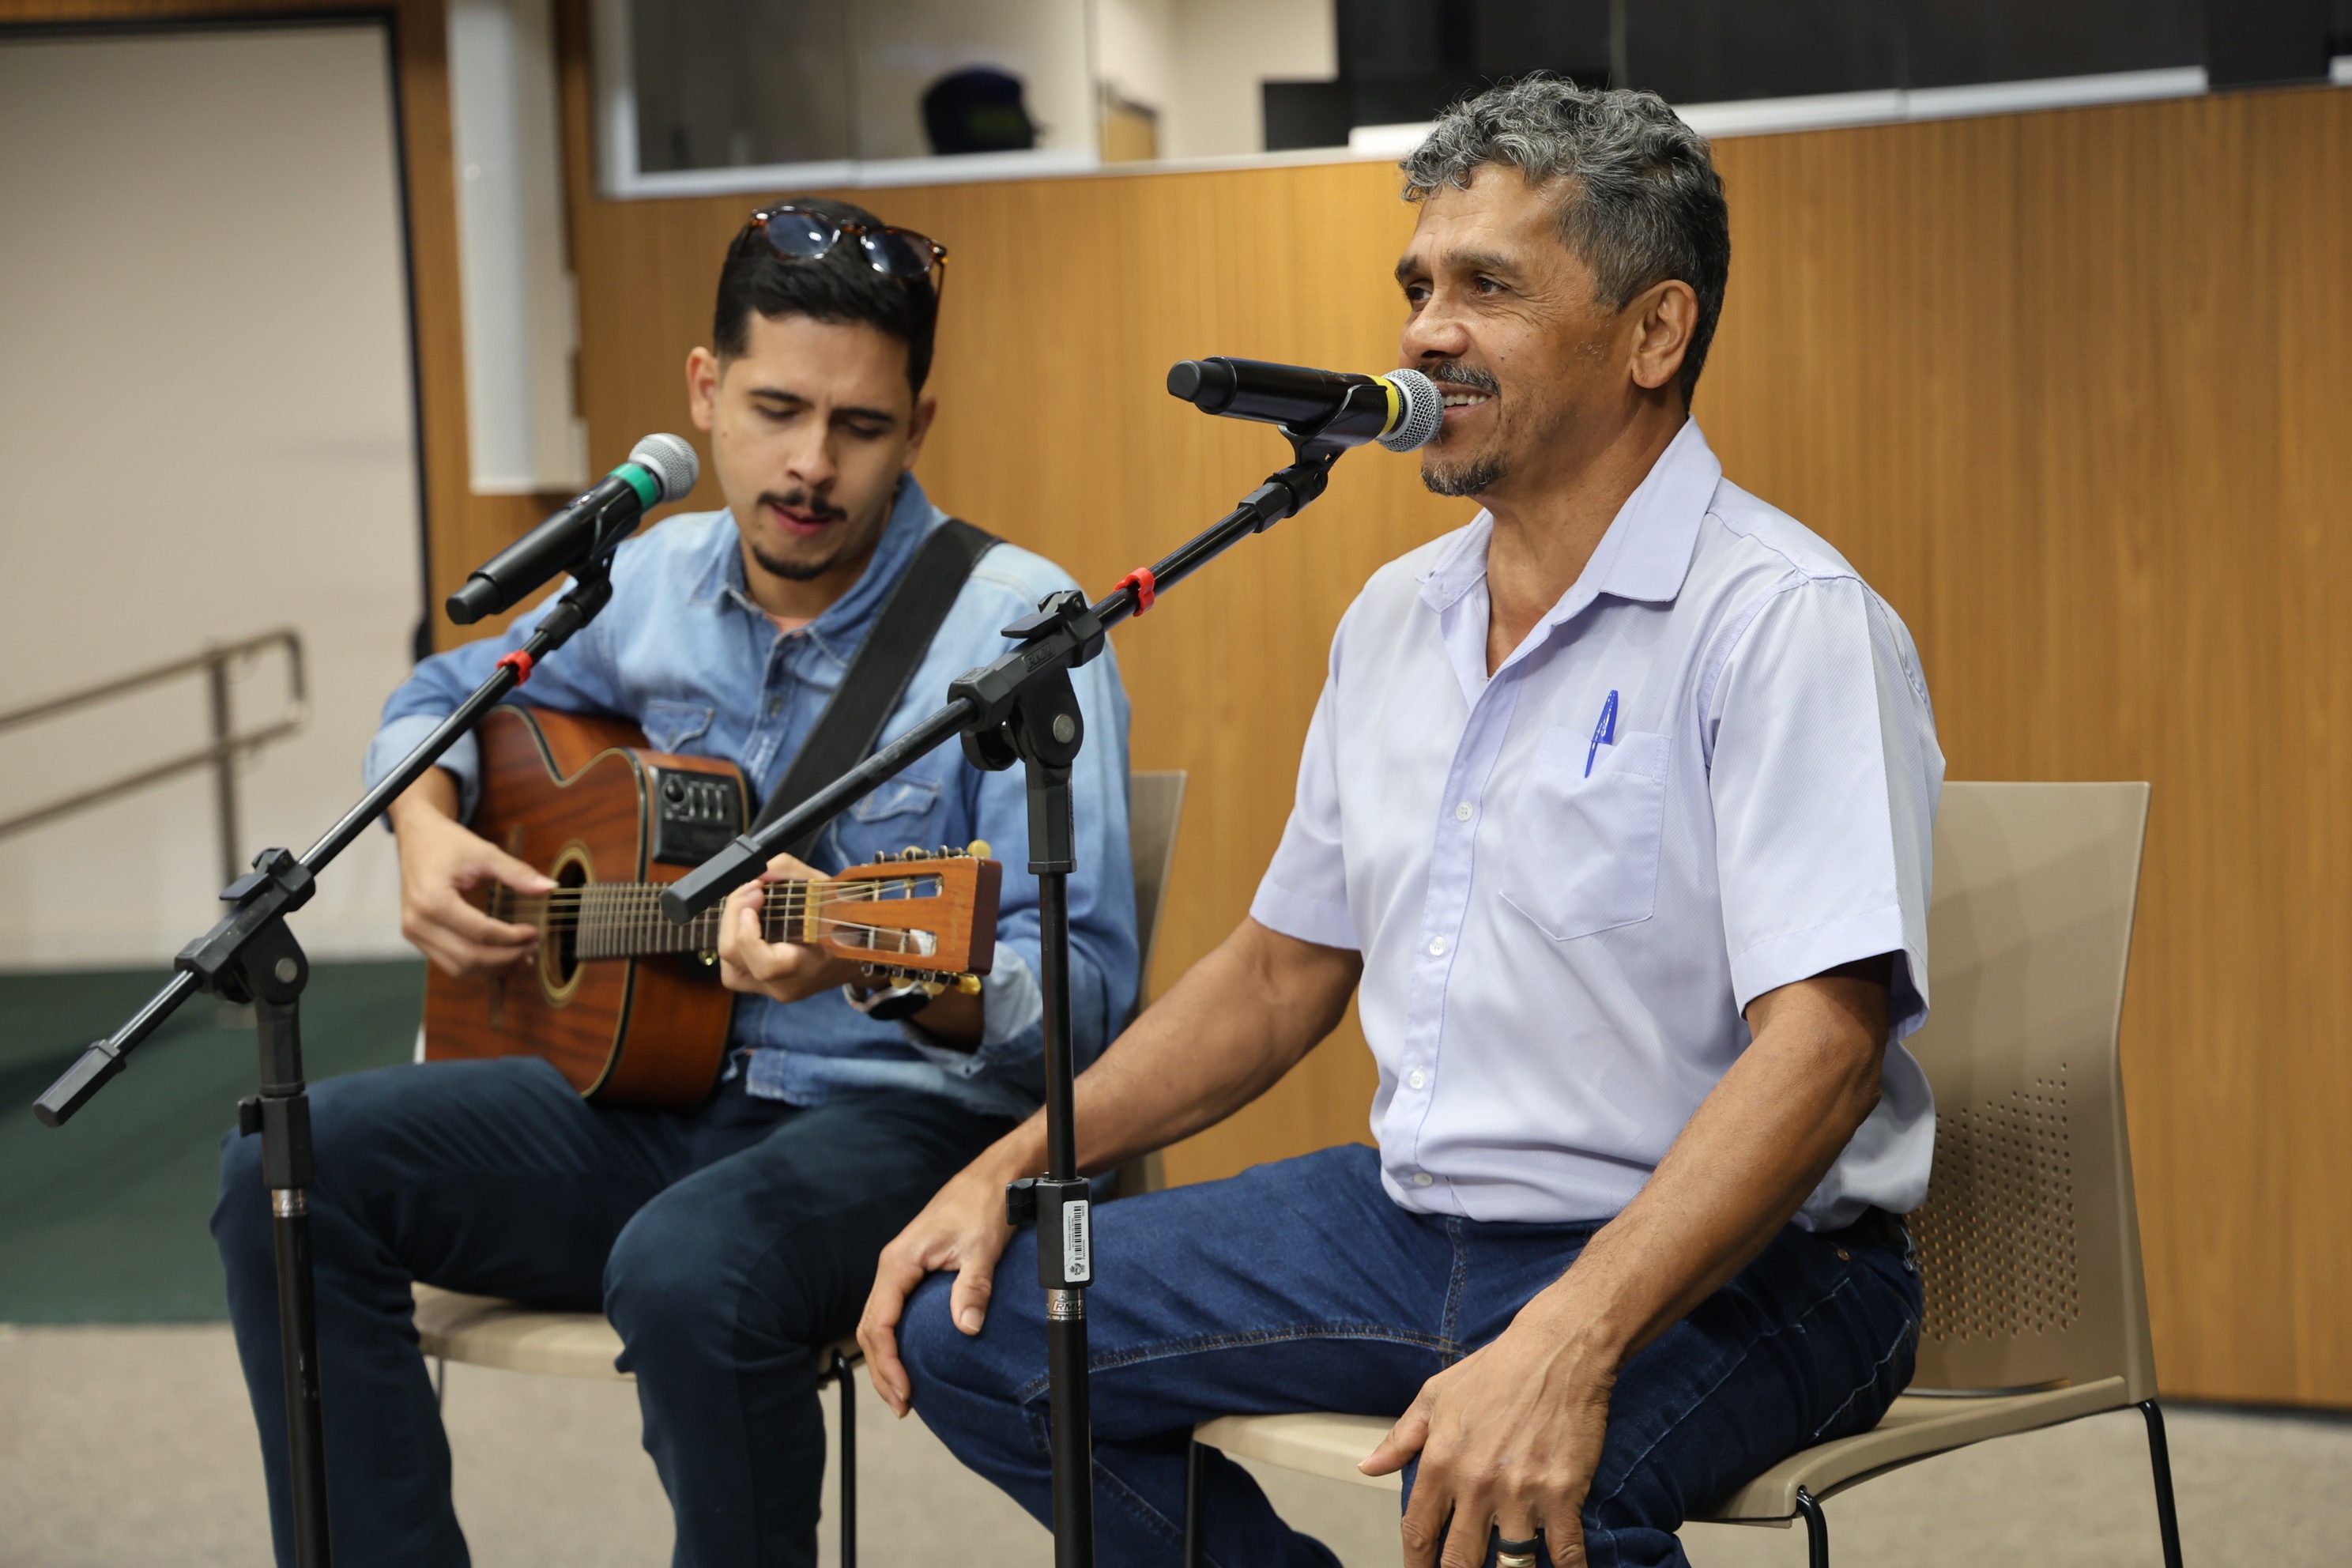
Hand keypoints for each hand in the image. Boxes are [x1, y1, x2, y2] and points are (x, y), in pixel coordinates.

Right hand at [390, 773, 554, 976]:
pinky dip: (477, 963)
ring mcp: (414, 933)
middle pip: (469, 956)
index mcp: (432, 901)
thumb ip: (517, 873)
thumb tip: (550, 888)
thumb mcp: (484, 852)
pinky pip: (449, 962)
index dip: (513, 938)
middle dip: (506, 957)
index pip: (481, 932)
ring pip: (458, 967)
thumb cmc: (446, 842)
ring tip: (521, 954)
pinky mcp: (417, 936)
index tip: (535, 932)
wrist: (416, 836)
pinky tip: (501, 955)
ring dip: (493, 966)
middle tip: (532, 947)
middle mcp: (418, 922)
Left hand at [715, 850, 860, 1004]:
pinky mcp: (761, 989)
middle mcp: (786, 984)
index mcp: (810, 965)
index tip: (757, 897)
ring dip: (730, 929)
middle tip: (751, 889)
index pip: (767, 965)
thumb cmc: (844, 921)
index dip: (748, 935)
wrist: (854, 957)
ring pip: (728, 966)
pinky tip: (746, 926)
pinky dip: (734, 944)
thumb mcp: (826, 888)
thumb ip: (791, 872)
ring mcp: (771, 991)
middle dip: (733, 915)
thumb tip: (759, 869)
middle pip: (736, 958)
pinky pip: (733, 971)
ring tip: (747, 905)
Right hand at [856, 1151, 1022, 1415]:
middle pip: (871, 1328)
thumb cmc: (983, 1205)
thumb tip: (967, 1327)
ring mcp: (902, 1269)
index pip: (877, 1323)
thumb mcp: (981, 1248)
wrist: (992, 1178)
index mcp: (899, 1262)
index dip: (887, 1363)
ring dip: (887, 1358)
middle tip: (903, 1405)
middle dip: (882, 1370)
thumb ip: (972, 1287)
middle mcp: (893, 1266)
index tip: (904, 1392)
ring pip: (879, 1322)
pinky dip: (896, 1340)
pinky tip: (910, 1359)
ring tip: (903, 1392)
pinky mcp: (915, 1270)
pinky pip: (894, 1312)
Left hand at [1361, 1301, 1616, 1567]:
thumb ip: (1401, 1438)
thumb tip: (1366, 1468)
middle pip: (1459, 1560)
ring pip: (1510, 1564)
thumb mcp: (1436, 1395)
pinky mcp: (1563, 1493)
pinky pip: (1565, 1551)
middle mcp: (1476, 1483)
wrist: (1557, 1350)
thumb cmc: (1495, 1370)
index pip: (1418, 1531)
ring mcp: (1521, 1492)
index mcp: (1441, 1461)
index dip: (1416, 1564)